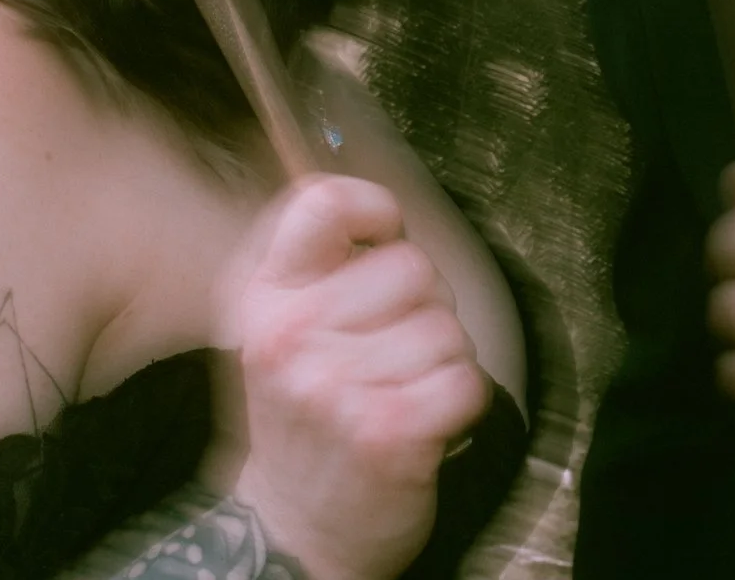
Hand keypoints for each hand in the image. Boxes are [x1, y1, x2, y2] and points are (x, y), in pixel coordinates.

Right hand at [224, 174, 491, 579]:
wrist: (291, 532)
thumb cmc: (306, 423)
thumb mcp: (282, 332)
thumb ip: (323, 268)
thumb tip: (389, 216)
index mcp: (266, 298)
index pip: (324, 202)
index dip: (375, 211)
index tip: (382, 241)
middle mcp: (293, 335)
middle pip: (414, 264)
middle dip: (423, 306)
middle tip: (391, 354)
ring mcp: (338, 385)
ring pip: (448, 326)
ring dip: (442, 361)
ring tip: (402, 393)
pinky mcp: (389, 431)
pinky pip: (468, 380)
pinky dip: (462, 404)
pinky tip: (425, 423)